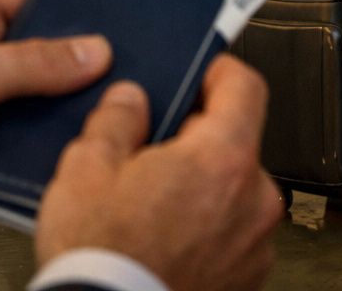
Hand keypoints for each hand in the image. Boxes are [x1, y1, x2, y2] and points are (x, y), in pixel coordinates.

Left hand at [0, 0, 111, 255]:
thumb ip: (33, 61)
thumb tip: (94, 50)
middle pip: (44, 52)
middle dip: (84, 59)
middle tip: (138, 58)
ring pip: (44, 104)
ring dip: (72, 110)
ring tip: (126, 106)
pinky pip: (32, 150)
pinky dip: (54, 152)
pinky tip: (91, 149)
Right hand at [36, 58, 280, 290]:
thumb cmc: (103, 257)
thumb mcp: (86, 168)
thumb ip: (115, 120)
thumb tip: (130, 101)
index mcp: (221, 159)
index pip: (245, 86)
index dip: (217, 70)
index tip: (199, 73)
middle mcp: (253, 200)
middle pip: (235, 141)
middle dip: (195, 139)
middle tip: (149, 149)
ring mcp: (255, 244)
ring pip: (233, 190)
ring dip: (202, 187)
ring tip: (150, 203)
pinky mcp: (248, 278)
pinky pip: (232, 232)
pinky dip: (206, 227)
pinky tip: (163, 236)